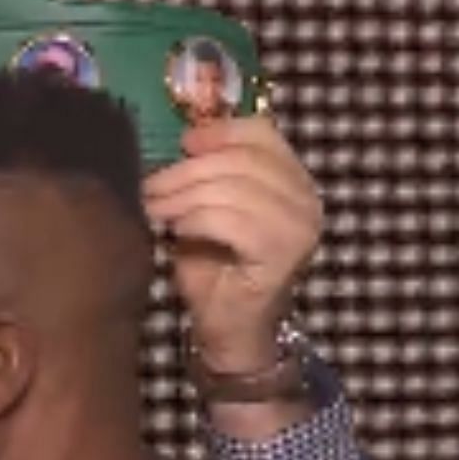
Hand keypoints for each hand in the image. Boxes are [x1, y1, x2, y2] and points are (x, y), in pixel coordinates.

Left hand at [143, 118, 320, 373]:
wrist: (229, 327)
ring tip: (157, 209)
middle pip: (243, 159)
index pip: (262, 133)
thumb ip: (206, 174)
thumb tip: (180, 140)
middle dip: (188, 170)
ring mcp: (299, 226)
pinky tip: (179, 231)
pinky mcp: (283, 254)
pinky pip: (233, 221)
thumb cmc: (216, 267)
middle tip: (152, 186)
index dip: (219, 132)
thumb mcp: (208, 208)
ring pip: (235, 188)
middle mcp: (306, 199)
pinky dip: (199, 221)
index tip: (182, 144)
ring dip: (186, 197)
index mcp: (293, 180)